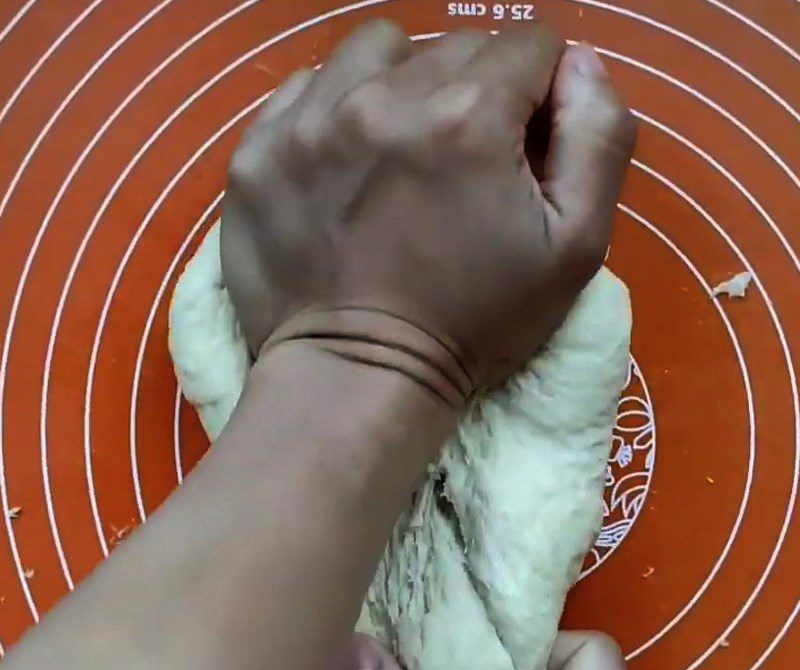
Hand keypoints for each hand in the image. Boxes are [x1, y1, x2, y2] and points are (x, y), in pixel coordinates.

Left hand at [221, 21, 636, 403]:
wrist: (357, 378)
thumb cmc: (473, 324)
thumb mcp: (575, 249)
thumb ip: (598, 139)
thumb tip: (579, 65)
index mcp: (468, 118)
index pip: (528, 47)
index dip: (538, 95)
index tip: (521, 147)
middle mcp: (383, 97)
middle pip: (455, 48)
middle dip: (475, 93)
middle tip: (461, 166)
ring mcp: (309, 120)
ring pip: (377, 51)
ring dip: (403, 84)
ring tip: (400, 152)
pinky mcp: (259, 151)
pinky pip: (308, 88)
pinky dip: (337, 110)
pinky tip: (345, 165)